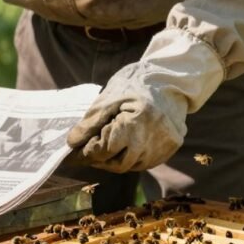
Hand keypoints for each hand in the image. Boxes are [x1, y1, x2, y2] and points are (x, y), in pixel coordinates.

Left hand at [66, 29, 225, 172]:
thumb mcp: (108, 98)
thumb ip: (90, 123)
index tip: (74, 152)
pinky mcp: (172, 146)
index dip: (87, 153)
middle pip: (119, 164)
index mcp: (136, 122)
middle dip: (100, 160)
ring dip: (116, 160)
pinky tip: (125, 145)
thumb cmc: (135, 83)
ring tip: (105, 146)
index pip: (105, 150)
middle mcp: (153, 138)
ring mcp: (165, 145)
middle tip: (87, 151)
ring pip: (133, 166)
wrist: (169, 77)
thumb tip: (72, 144)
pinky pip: (147, 161)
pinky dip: (132, 157)